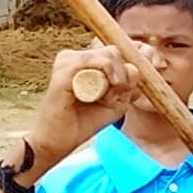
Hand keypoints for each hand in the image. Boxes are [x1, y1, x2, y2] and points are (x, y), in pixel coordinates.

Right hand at [25, 46, 128, 168]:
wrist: (58, 141)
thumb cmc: (83, 122)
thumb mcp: (116, 104)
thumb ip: (128, 85)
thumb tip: (133, 68)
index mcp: (83, 61)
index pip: (115, 54)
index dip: (124, 75)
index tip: (116, 97)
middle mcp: (73, 57)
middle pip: (114, 51)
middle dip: (121, 76)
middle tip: (110, 99)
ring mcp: (67, 62)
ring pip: (108, 55)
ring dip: (115, 80)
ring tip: (103, 100)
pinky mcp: (64, 70)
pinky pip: (95, 61)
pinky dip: (107, 76)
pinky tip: (103, 95)